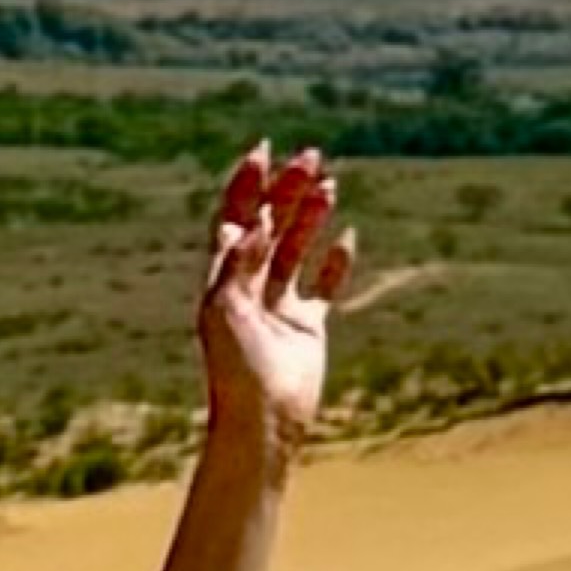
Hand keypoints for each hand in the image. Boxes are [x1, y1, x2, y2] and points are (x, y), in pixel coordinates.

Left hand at [194, 143, 342, 448]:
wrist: (263, 420)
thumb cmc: (235, 369)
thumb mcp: (226, 308)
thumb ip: (240, 260)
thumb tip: (261, 217)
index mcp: (222, 278)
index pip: (235, 218)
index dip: (247, 184)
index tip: (264, 150)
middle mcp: (249, 287)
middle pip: (270, 224)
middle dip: (288, 189)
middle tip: (311, 156)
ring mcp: (279, 306)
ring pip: (297, 248)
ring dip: (312, 215)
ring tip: (331, 184)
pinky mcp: (307, 327)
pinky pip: (324, 286)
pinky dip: (336, 262)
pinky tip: (347, 236)